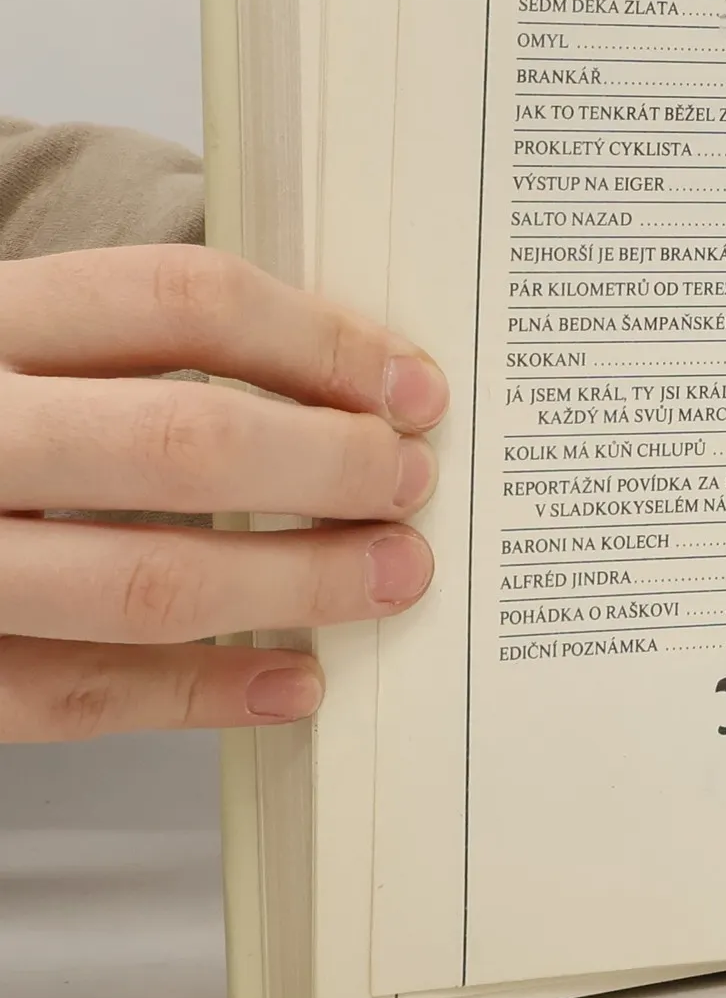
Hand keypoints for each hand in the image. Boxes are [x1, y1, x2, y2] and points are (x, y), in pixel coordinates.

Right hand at [0, 246, 446, 743]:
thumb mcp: (13, 340)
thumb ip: (129, 349)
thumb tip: (346, 382)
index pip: (182, 302)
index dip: (322, 344)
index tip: (414, 388)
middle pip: (181, 442)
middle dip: (328, 469)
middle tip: (413, 484)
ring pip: (143, 581)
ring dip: (294, 586)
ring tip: (390, 577)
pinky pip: (74, 695)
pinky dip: (201, 694)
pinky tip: (292, 679)